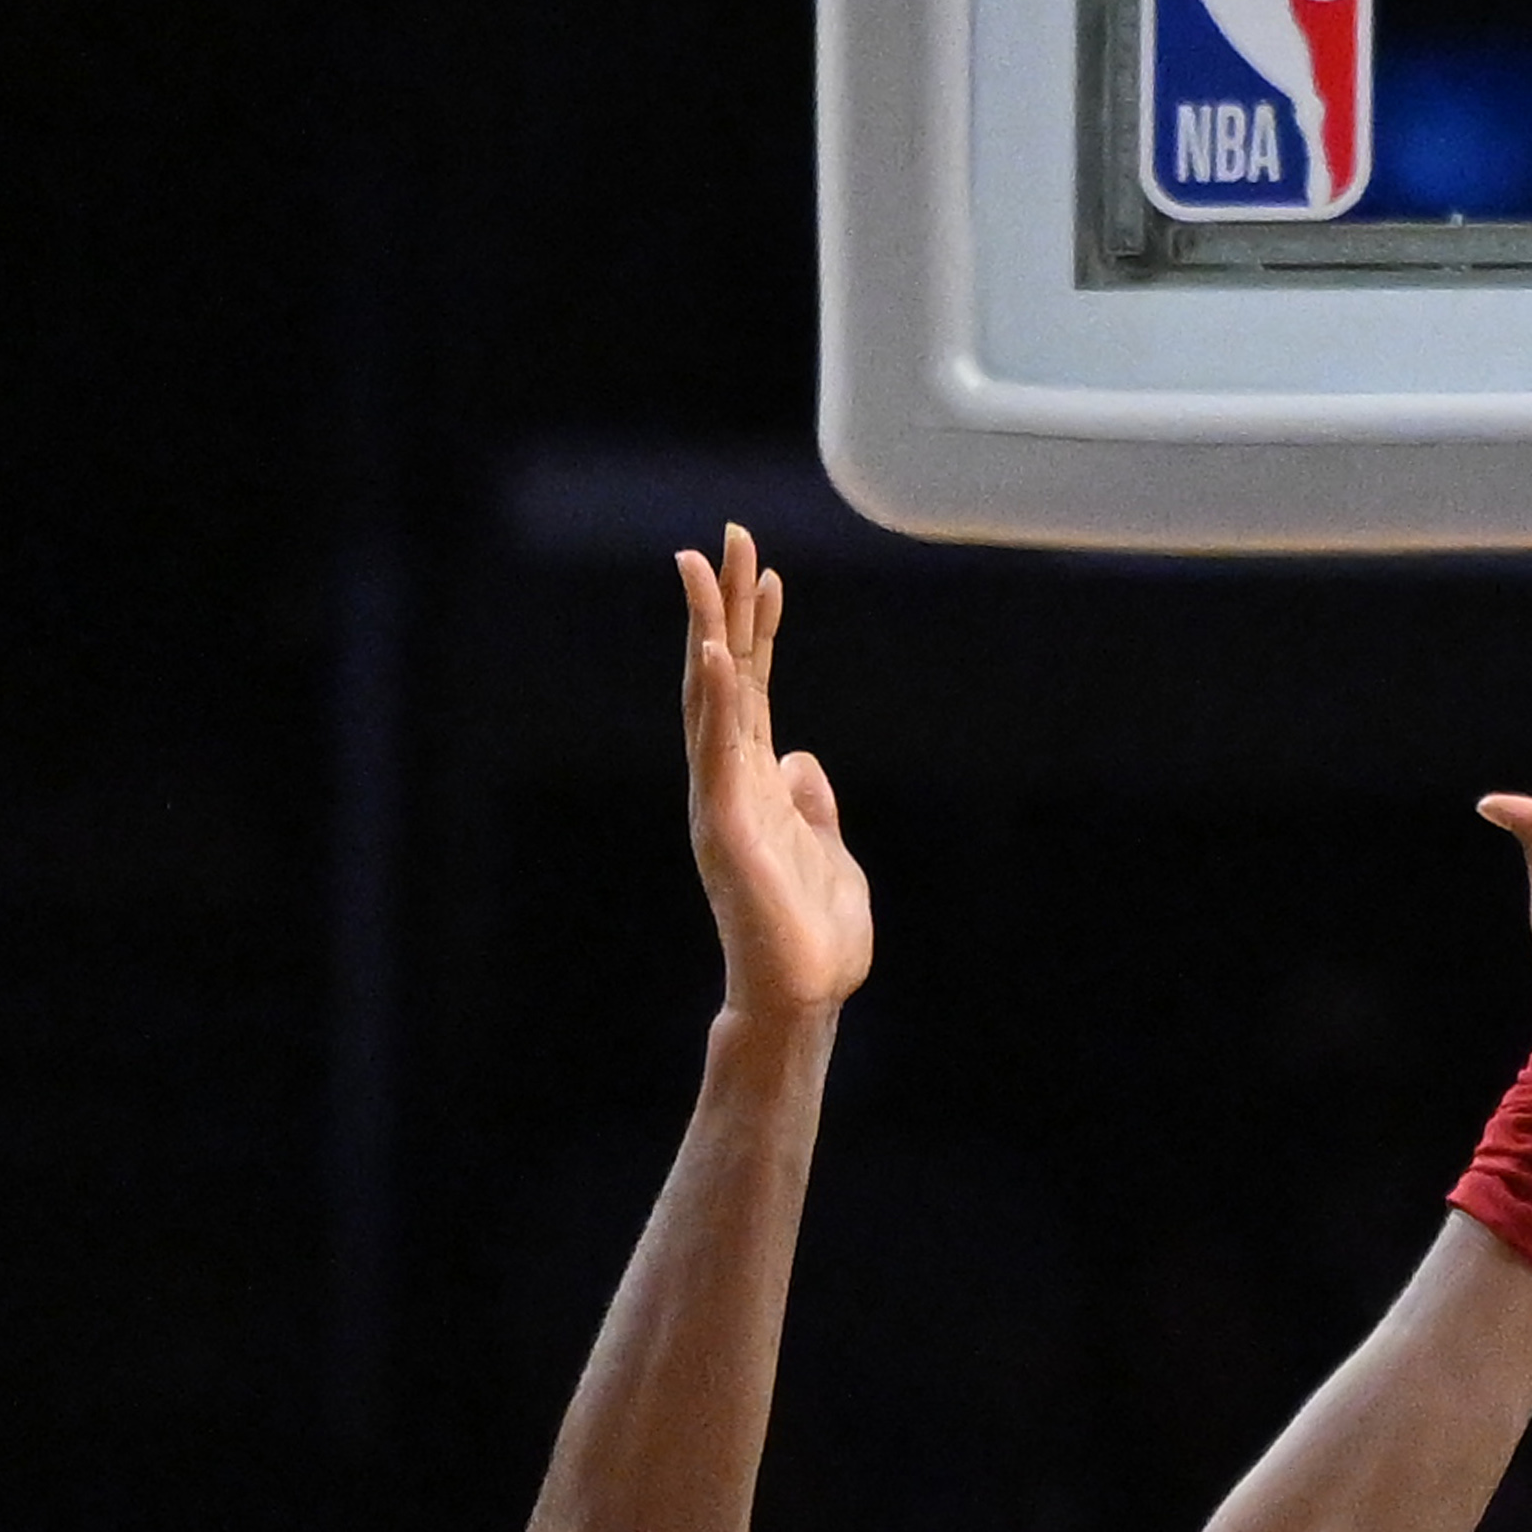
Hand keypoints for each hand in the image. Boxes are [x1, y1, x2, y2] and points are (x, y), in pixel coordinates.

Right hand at [678, 527, 874, 1021]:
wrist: (803, 995)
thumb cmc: (813, 936)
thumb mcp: (828, 851)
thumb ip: (811, 804)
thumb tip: (802, 760)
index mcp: (758, 782)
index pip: (753, 689)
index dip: (758, 631)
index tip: (765, 574)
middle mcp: (730, 780)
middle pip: (724, 676)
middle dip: (724, 606)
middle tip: (725, 537)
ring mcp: (722, 798)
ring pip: (709, 698)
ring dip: (707, 630)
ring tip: (703, 568)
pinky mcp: (726, 825)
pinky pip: (717, 751)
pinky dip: (713, 701)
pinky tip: (709, 654)